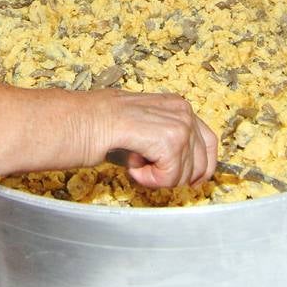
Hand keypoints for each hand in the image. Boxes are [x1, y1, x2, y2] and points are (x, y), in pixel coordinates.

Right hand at [92, 91, 218, 188]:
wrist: (78, 121)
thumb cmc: (101, 125)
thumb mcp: (142, 128)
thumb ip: (165, 142)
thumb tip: (185, 171)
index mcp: (177, 105)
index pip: (209, 142)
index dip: (200, 168)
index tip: (189, 182)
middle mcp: (182, 110)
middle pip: (201, 162)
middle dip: (175, 176)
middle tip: (146, 169)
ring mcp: (178, 123)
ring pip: (184, 173)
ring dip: (157, 177)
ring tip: (134, 161)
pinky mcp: (169, 139)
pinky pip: (170, 177)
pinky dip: (150, 180)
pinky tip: (133, 165)